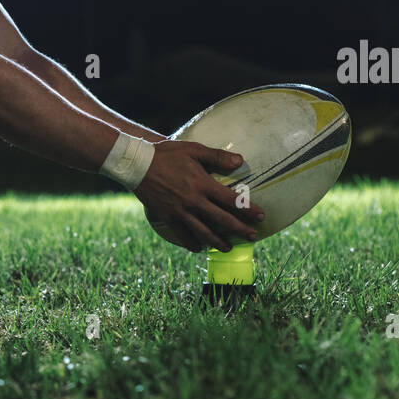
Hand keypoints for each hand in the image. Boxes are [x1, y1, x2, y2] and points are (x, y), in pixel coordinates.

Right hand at [136, 140, 264, 251]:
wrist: (137, 165)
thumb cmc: (167, 154)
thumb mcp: (194, 150)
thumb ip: (218, 157)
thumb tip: (241, 161)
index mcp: (203, 184)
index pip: (232, 201)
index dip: (248, 210)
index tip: (261, 216)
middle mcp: (194, 201)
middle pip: (222, 221)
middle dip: (240, 230)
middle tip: (253, 237)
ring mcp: (180, 212)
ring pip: (203, 233)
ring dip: (218, 242)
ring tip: (229, 248)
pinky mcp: (167, 217)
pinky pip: (182, 235)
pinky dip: (192, 244)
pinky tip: (199, 248)